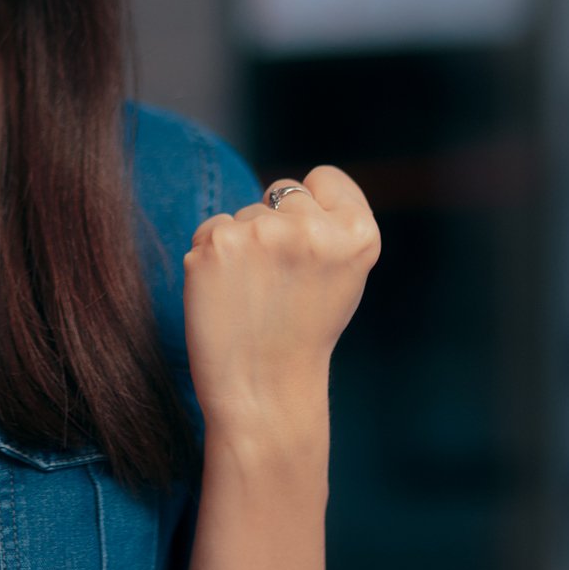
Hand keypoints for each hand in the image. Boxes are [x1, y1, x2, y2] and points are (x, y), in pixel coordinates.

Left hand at [182, 166, 378, 439]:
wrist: (263, 391)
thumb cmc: (302, 332)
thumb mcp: (343, 276)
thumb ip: (331, 227)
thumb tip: (295, 189)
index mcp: (358, 235)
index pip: (325, 178)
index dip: (314, 207)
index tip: (308, 249)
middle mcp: (312, 228)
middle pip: (281, 191)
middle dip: (276, 225)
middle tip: (280, 282)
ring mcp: (262, 232)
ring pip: (243, 212)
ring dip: (242, 244)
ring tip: (254, 294)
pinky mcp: (217, 242)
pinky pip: (210, 229)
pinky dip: (212, 257)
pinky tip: (226, 294)